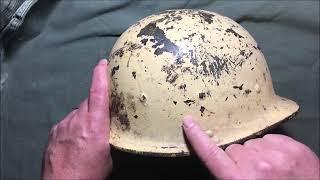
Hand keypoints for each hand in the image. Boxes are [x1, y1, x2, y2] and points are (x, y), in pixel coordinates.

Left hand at [42, 59, 111, 178]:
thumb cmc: (90, 173)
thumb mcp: (108, 154)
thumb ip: (108, 135)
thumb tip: (108, 129)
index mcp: (96, 124)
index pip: (98, 92)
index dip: (100, 74)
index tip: (103, 63)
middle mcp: (78, 120)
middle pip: (88, 101)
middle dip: (96, 105)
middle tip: (102, 117)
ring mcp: (64, 124)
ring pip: (78, 112)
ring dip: (84, 118)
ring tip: (87, 135)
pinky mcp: (54, 131)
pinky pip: (68, 121)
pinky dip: (74, 126)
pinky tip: (75, 140)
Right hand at [182, 116, 319, 179]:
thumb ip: (230, 174)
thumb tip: (223, 157)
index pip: (212, 155)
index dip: (198, 137)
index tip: (188, 122)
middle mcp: (256, 165)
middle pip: (235, 150)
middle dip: (240, 159)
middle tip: (253, 174)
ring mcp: (276, 154)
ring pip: (253, 143)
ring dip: (257, 153)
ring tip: (271, 169)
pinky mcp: (292, 146)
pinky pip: (270, 139)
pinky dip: (272, 148)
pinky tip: (281, 161)